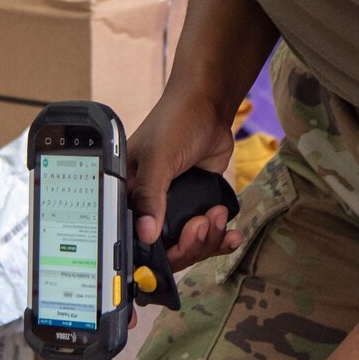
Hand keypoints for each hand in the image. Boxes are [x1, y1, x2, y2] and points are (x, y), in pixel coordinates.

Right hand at [129, 85, 241, 274]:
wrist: (209, 106)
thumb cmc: (175, 121)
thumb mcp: (159, 157)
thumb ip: (151, 196)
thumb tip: (145, 234)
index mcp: (127, 195)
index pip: (133, 239)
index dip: (155, 253)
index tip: (178, 245)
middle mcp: (147, 206)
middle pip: (165, 251)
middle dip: (189, 245)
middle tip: (202, 224)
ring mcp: (174, 208)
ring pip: (189, 247)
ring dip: (208, 240)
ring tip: (217, 215)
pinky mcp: (196, 206)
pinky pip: (207, 236)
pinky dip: (220, 239)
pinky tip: (231, 233)